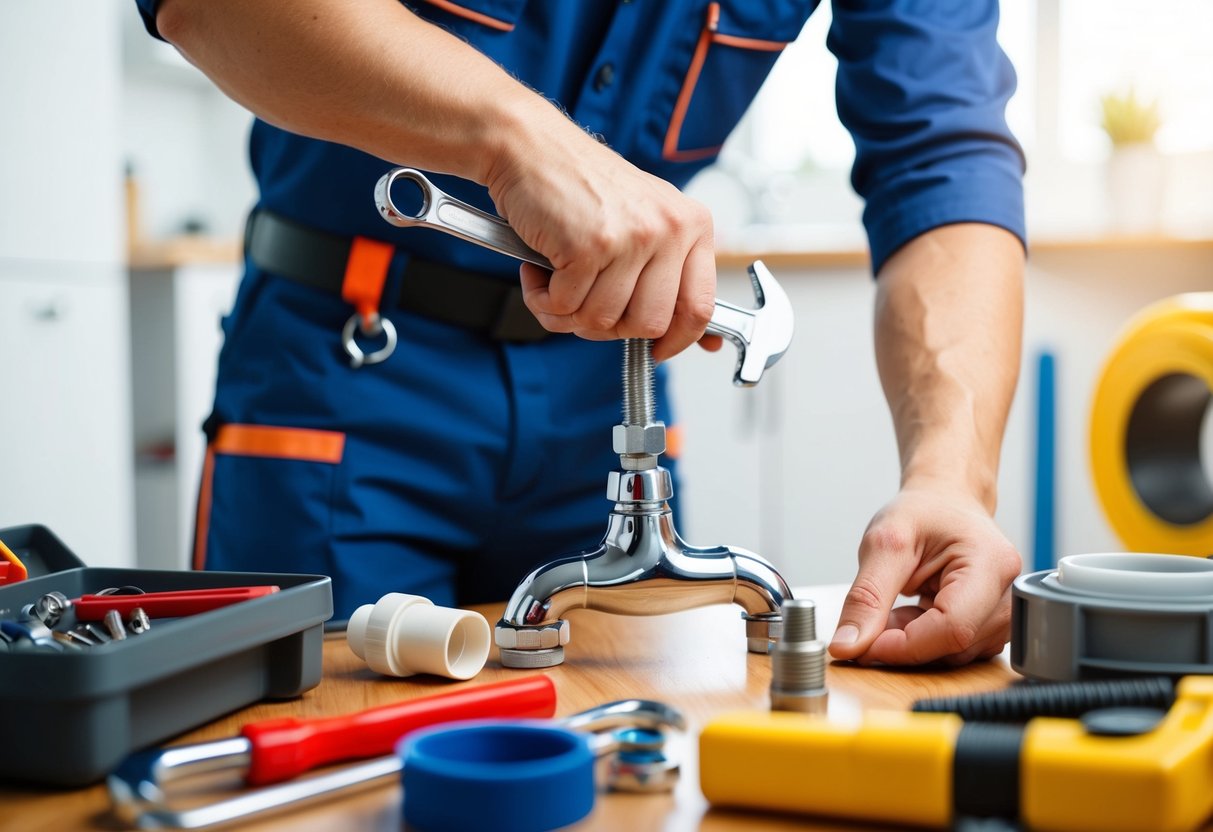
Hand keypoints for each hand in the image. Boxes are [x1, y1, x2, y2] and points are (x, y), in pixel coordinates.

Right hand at [485, 118, 720, 361]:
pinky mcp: (589, 246)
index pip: (699, 307)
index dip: (676, 340)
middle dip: (610, 326)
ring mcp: (631, 238)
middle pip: (648, 324)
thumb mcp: (644, 221)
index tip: (658, 350)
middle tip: (586, 301)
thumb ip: (668, 274)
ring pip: (602, 320)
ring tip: (557, 278)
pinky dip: (542, 299)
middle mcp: (668, 230)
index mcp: (691, 225)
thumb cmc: (580, 187)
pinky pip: (565, 307)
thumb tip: (704, 339)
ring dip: (569, 312)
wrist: (529, 147)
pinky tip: (539, 269)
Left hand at [827, 486, 1021, 665]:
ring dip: (915, 642)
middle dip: (906, 643)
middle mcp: (1008, 590)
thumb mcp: (884, 543)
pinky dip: (926, 640)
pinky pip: (957, 649)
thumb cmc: (924, 511)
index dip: (905, 646)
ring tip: (894, 607)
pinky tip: (911, 614)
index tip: (864, 646)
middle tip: (871, 621)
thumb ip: (866, 597)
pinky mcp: (992, 622)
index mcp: (990, 562)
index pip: (952, 627)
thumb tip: (848, 645)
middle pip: (956, 644)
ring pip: (956, 653)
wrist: (945, 500)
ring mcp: (1005, 610)